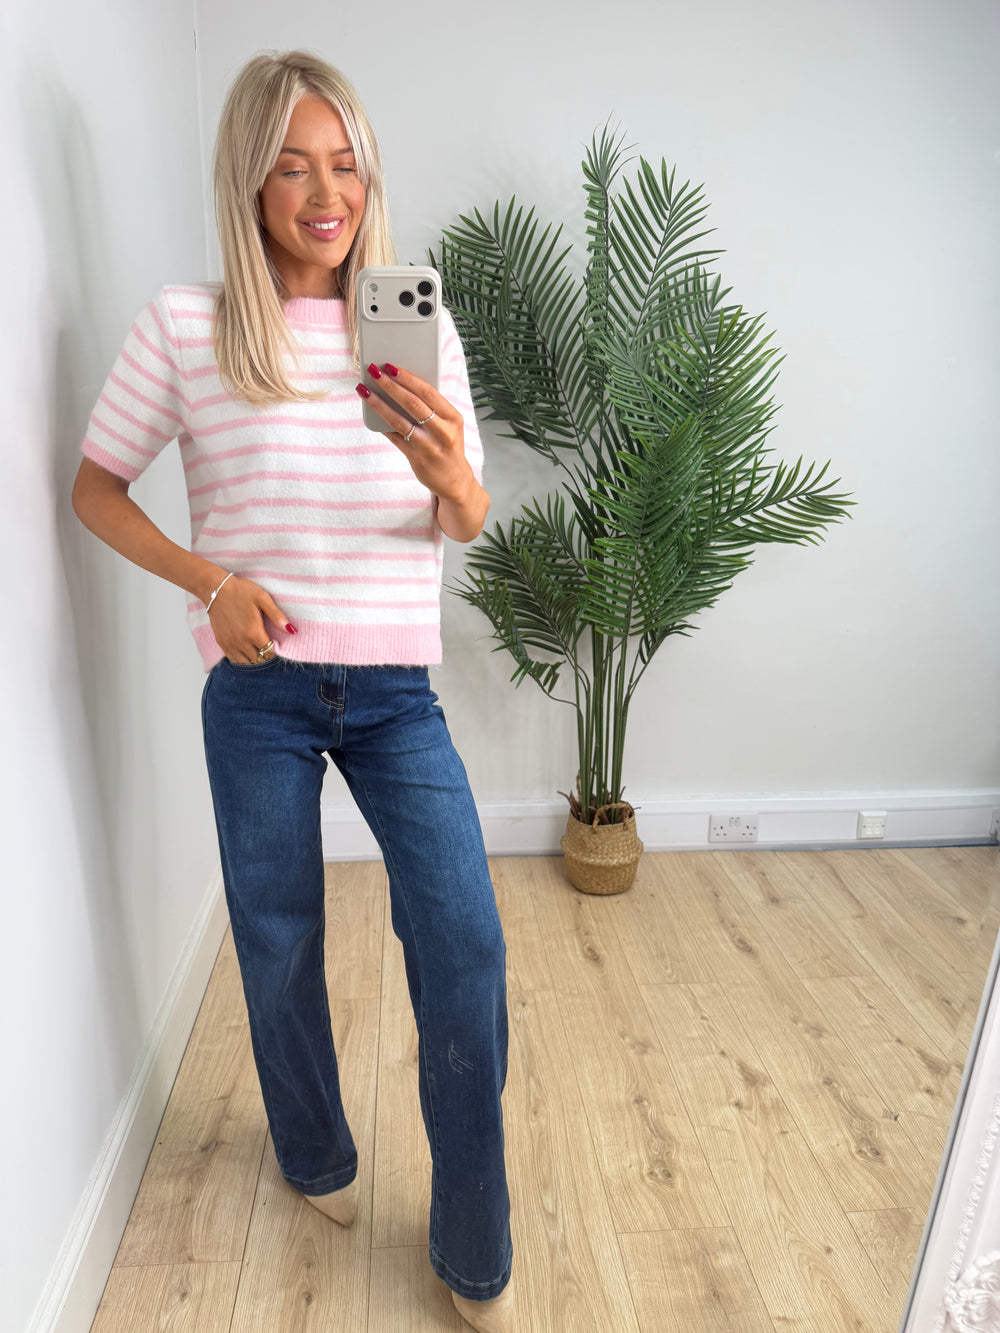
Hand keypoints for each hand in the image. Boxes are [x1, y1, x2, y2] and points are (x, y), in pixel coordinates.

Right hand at [205, 574, 294, 663]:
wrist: (216, 590)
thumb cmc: (240, 591)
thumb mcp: (262, 598)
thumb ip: (277, 616)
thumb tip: (292, 630)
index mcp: (253, 632)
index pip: (269, 652)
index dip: (275, 650)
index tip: (276, 643)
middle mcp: (241, 641)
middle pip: (259, 659)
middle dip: (266, 655)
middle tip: (268, 645)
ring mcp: (230, 643)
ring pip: (247, 662)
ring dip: (255, 658)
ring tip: (258, 648)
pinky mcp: (221, 642)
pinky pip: (234, 659)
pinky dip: (242, 659)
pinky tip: (247, 651)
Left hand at [355, 363, 488, 540]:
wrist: (455, 481)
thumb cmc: (447, 446)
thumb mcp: (449, 426)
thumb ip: (431, 408)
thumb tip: (400, 385)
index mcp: (454, 417)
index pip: (428, 392)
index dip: (408, 377)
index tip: (391, 366)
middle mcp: (444, 431)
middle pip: (413, 403)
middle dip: (390, 385)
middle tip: (373, 371)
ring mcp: (430, 446)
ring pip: (400, 420)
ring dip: (379, 403)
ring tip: (364, 389)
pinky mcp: (417, 458)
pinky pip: (395, 437)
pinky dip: (382, 424)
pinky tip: (370, 413)